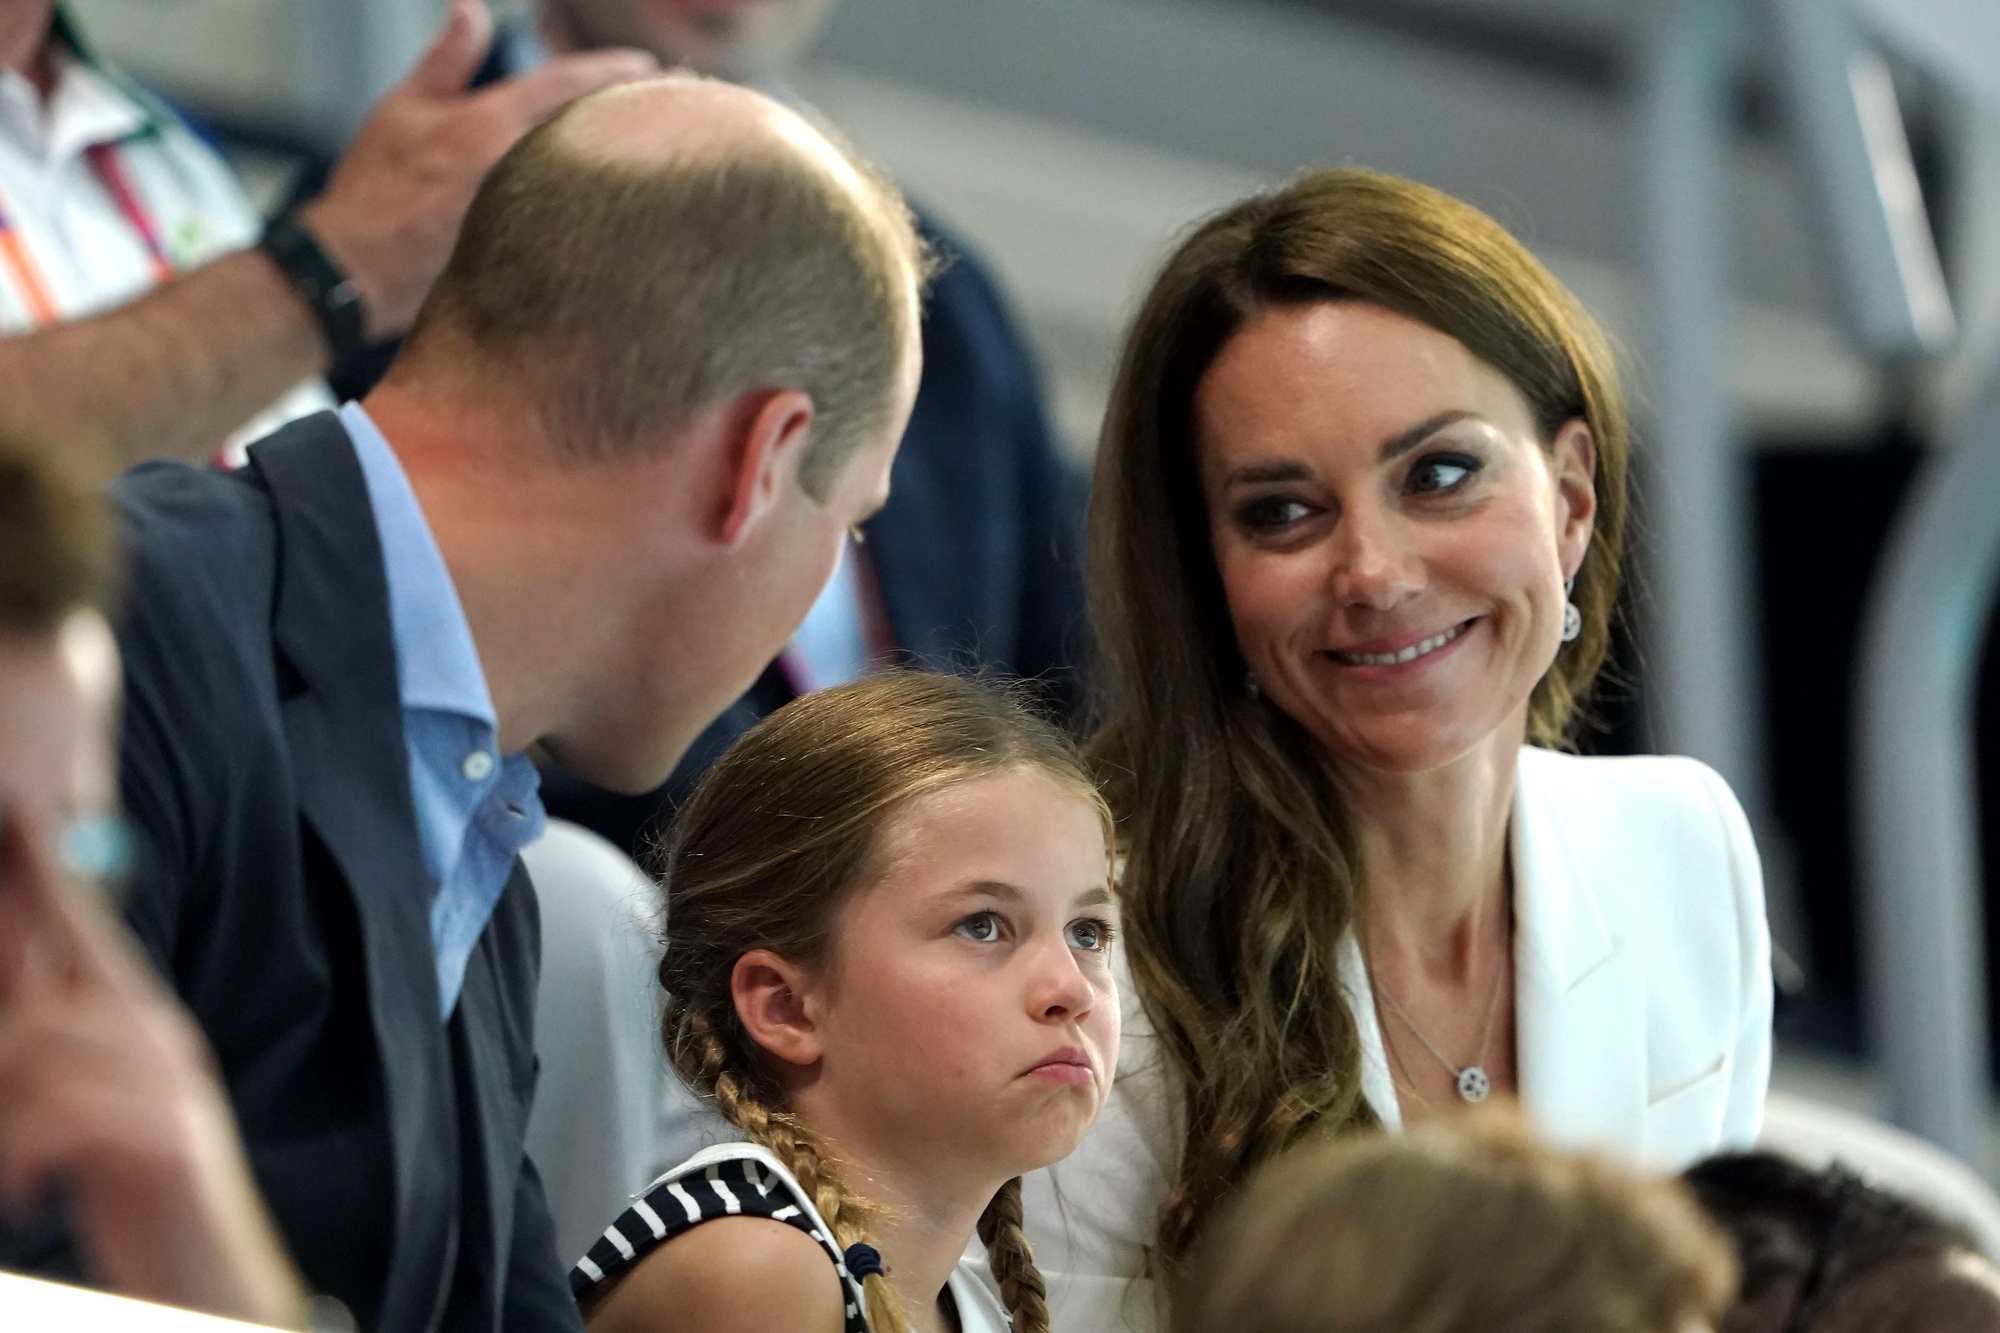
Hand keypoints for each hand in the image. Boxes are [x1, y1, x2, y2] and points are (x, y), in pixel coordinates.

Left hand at [0, 814, 306, 1327]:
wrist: (212, 1280)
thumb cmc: (146, 1200)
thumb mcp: (93, 1120)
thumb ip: (59, 1063)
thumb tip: (20, 1021)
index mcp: (143, 1028)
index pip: (88, 935)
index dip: (49, 879)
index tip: (20, 823)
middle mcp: (161, 1043)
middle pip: (58, 982)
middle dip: (8, 971)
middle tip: (2, 1055)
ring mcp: (170, 1090)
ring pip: (45, 1049)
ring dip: (3, 1106)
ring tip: (8, 1159)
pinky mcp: (167, 1143)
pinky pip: (65, 1117)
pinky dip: (25, 1152)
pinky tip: (27, 1189)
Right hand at [297, 0, 656, 340]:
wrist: (355, 272)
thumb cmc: (375, 189)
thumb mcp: (403, 109)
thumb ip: (447, 58)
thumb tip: (471, 7)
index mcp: (487, 127)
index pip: (568, 85)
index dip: (614, 70)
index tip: (650, 64)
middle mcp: (517, 173)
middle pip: (601, 136)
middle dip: (643, 114)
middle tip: (685, 98)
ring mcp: (531, 221)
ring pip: (600, 185)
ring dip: (636, 165)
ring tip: (672, 150)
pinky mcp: (536, 263)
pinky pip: (586, 230)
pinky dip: (614, 213)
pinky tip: (641, 211)